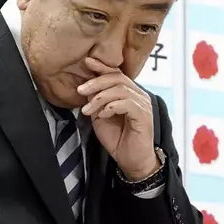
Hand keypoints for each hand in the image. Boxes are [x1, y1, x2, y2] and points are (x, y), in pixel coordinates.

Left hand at [77, 57, 159, 180]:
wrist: (131, 160)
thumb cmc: (118, 139)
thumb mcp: (101, 116)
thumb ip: (96, 101)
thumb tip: (86, 88)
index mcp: (130, 93)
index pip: (117, 74)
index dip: (102, 67)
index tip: (87, 62)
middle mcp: (139, 95)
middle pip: (118, 78)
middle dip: (96, 82)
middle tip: (80, 90)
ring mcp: (143, 105)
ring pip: (120, 89)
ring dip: (100, 97)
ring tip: (88, 110)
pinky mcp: (143, 115)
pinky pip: (127, 103)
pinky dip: (111, 106)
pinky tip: (103, 115)